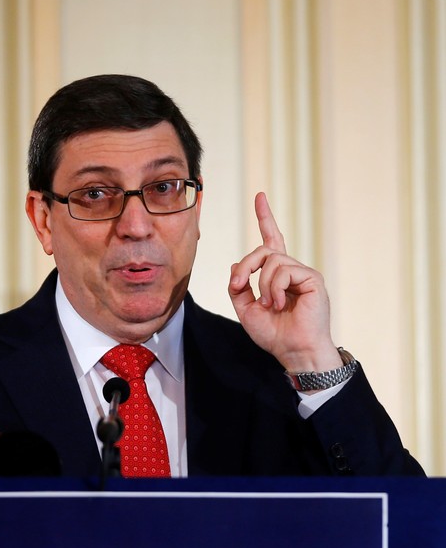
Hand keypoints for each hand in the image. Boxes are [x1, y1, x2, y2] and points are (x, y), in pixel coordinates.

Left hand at [228, 193, 340, 372]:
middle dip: (246, 266)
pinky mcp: (312, 278)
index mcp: (277, 275)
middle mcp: (291, 270)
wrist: (293, 351)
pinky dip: (274, 288)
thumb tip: (235, 264)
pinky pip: (283, 270)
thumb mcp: (245, 309)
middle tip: (238, 287)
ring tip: (269, 304)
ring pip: (271, 260)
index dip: (265, 218)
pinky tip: (279, 304)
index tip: (260, 196)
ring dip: (261, 284)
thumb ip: (238, 286)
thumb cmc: (274, 334)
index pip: (271, 240)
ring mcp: (303, 273)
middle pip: (263, 249)